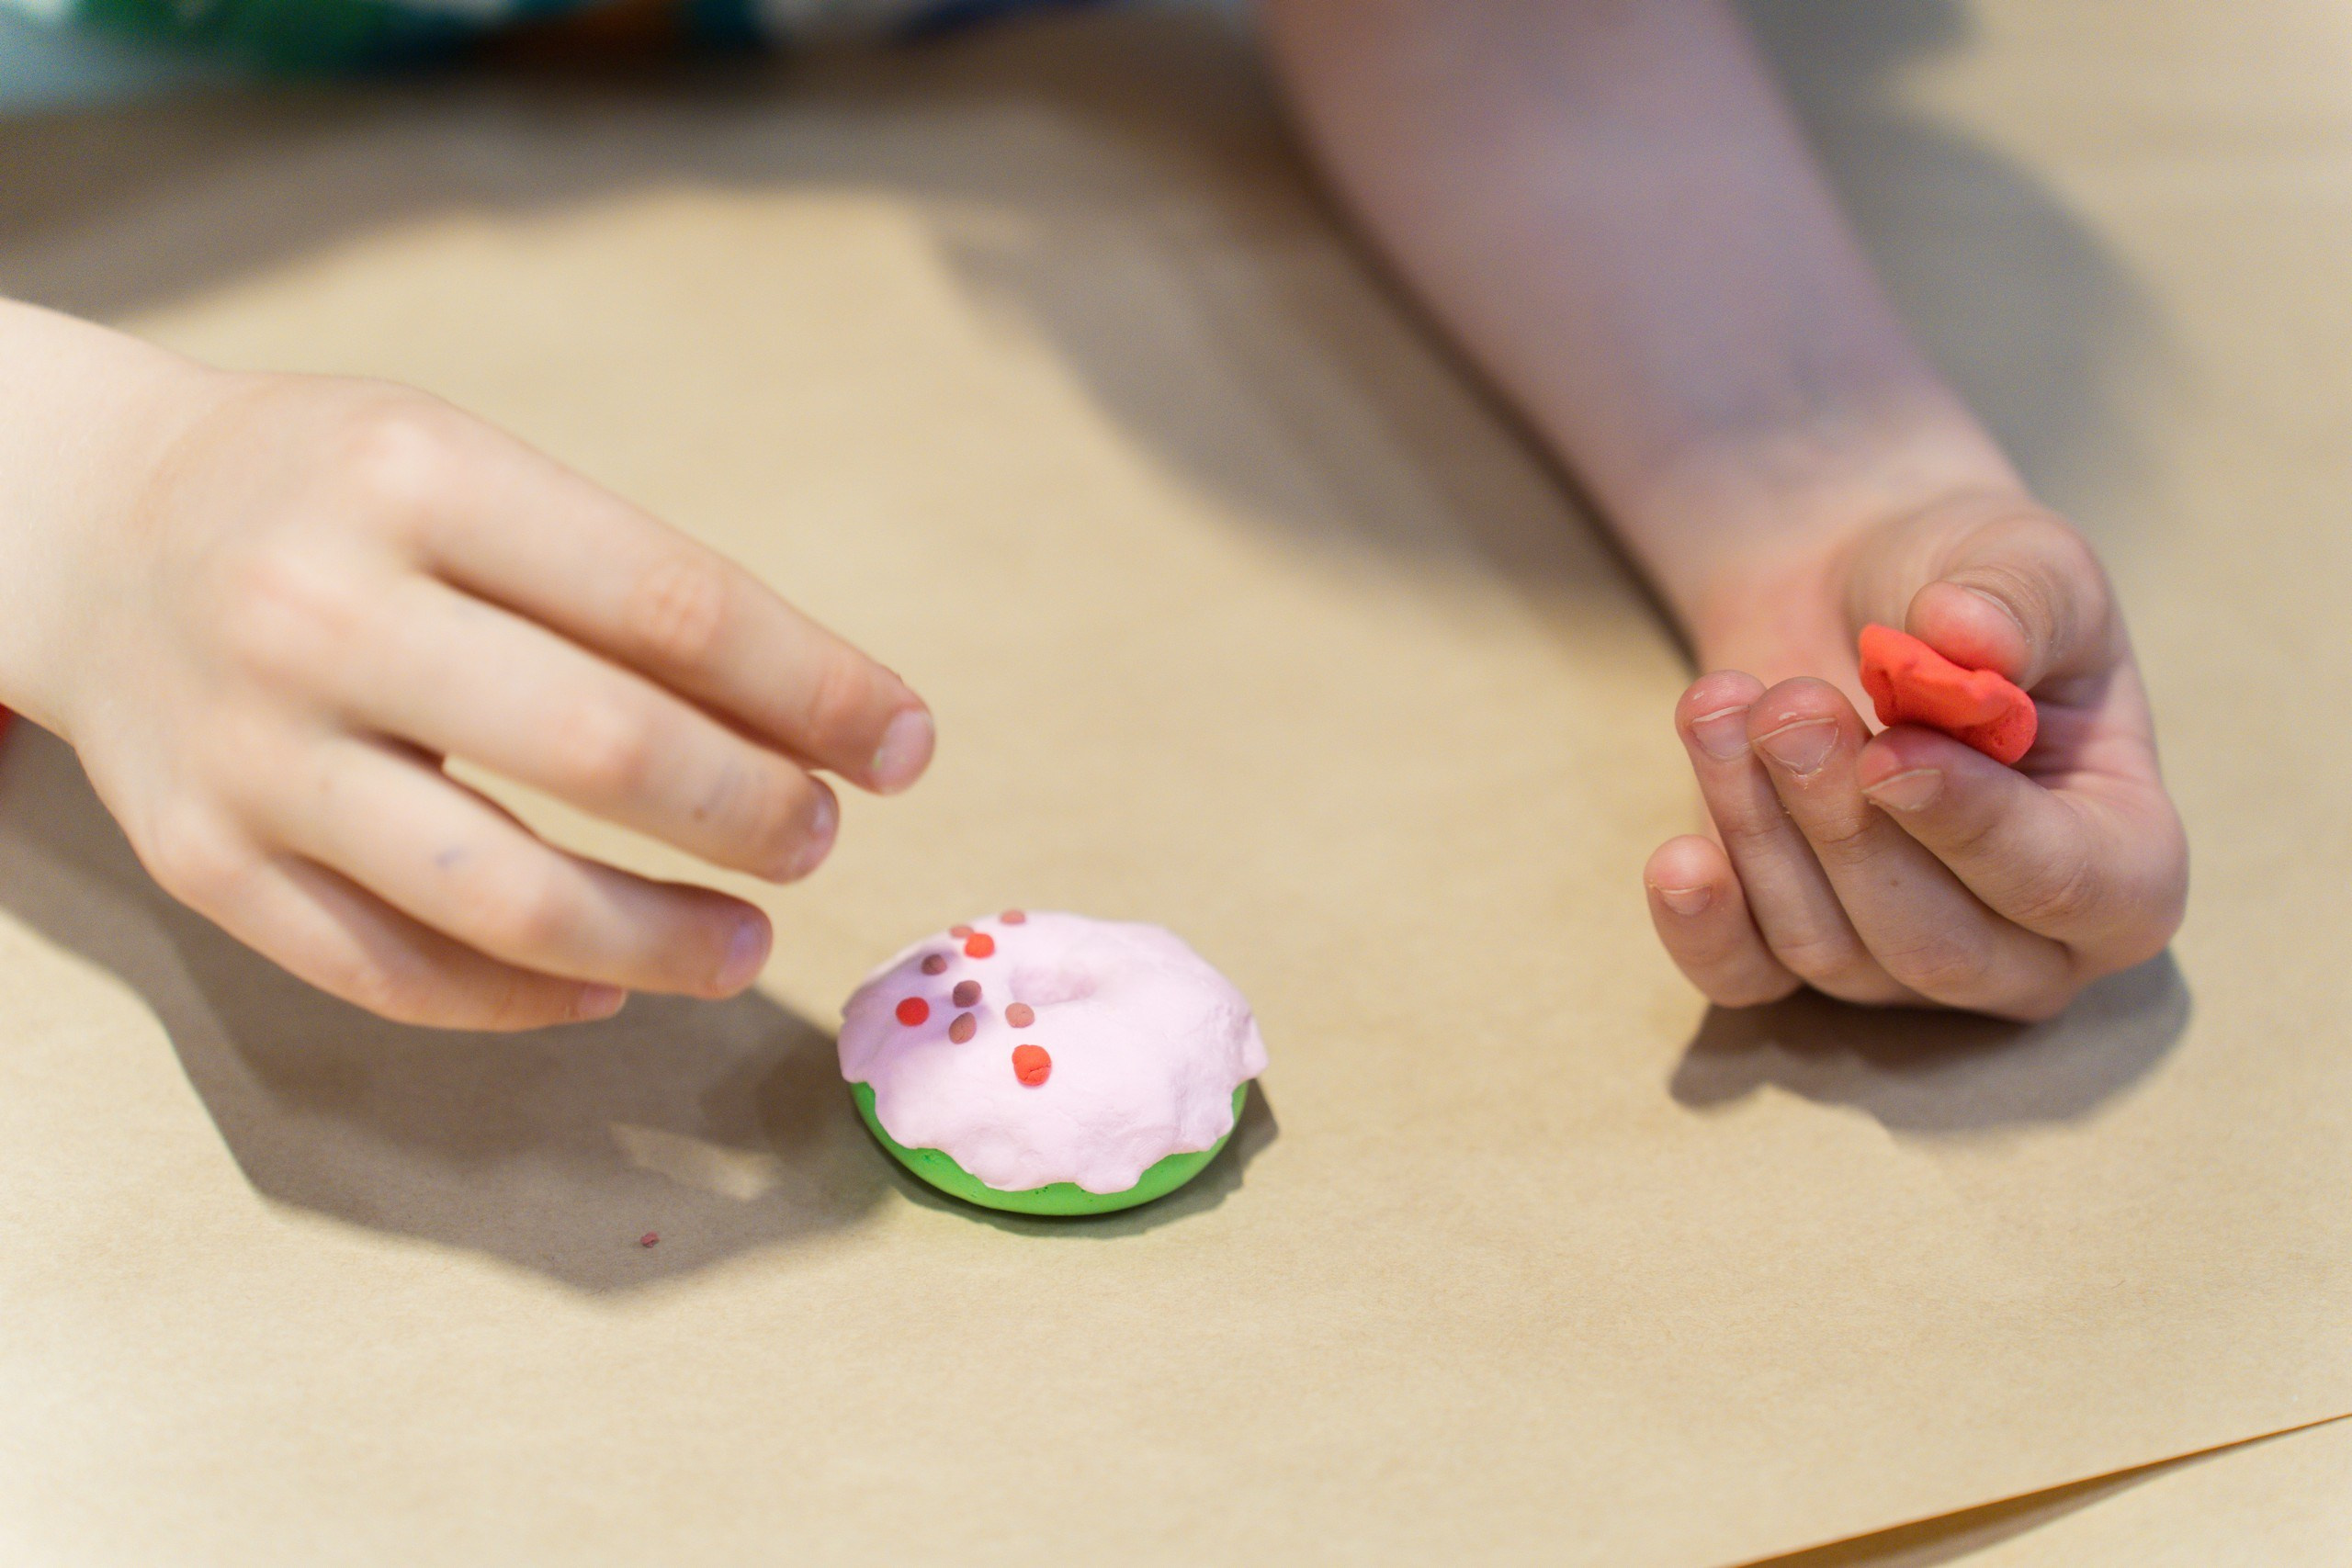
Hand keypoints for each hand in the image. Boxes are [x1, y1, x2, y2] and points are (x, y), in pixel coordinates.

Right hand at [35, 367, 933, 1029]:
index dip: (818, 690)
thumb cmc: (336, 497)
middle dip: (752, 811)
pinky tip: (606, 986)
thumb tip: (829, 726)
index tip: (906, 746)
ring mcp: (251, 750)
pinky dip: (521, 998)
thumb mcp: (471, 472)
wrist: (86, 527)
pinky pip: (388, 972)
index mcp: (416, 478)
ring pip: (498, 895)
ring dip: (658, 940)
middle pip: (601, 748)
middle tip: (816, 836)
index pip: (672, 604)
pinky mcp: (199, 861)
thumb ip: (629, 588)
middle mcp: (320, 610)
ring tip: (746, 942)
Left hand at [1642, 489, 2186, 1020]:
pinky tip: (1677, 861)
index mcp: (2124, 859)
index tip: (1888, 752)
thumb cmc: (1964, 584)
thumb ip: (2020, 599)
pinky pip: (1747, 981)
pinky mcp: (1790, 951)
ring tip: (1723, 702)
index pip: (2069, 888)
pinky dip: (1704, 930)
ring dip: (1759, 823)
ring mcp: (1901, 964)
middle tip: (1788, 708)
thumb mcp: (2023, 559)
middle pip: (1936, 946)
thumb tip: (1971, 636)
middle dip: (1846, 828)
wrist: (1848, 585)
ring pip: (1830, 947)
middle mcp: (2022, 943)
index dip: (1975, 829)